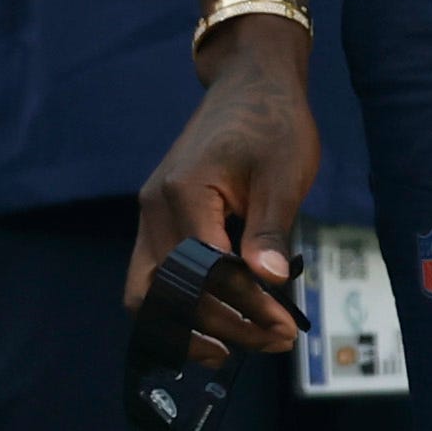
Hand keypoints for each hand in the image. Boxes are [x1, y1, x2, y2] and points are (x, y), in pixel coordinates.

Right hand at [126, 19, 319, 354]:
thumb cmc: (272, 122)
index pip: (205, 273)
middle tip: (273, 340)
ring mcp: (151, 216)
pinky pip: (156, 276)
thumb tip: (267, 281)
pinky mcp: (159, 220)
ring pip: (147, 294)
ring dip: (189, 326)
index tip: (283, 328)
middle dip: (217, 327)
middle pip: (162, 295)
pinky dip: (182, 306)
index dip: (244, 308)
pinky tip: (221, 322)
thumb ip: (271, 228)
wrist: (250, 83)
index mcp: (185, 193)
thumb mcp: (284, 173)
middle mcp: (155, 209)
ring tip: (237, 347)